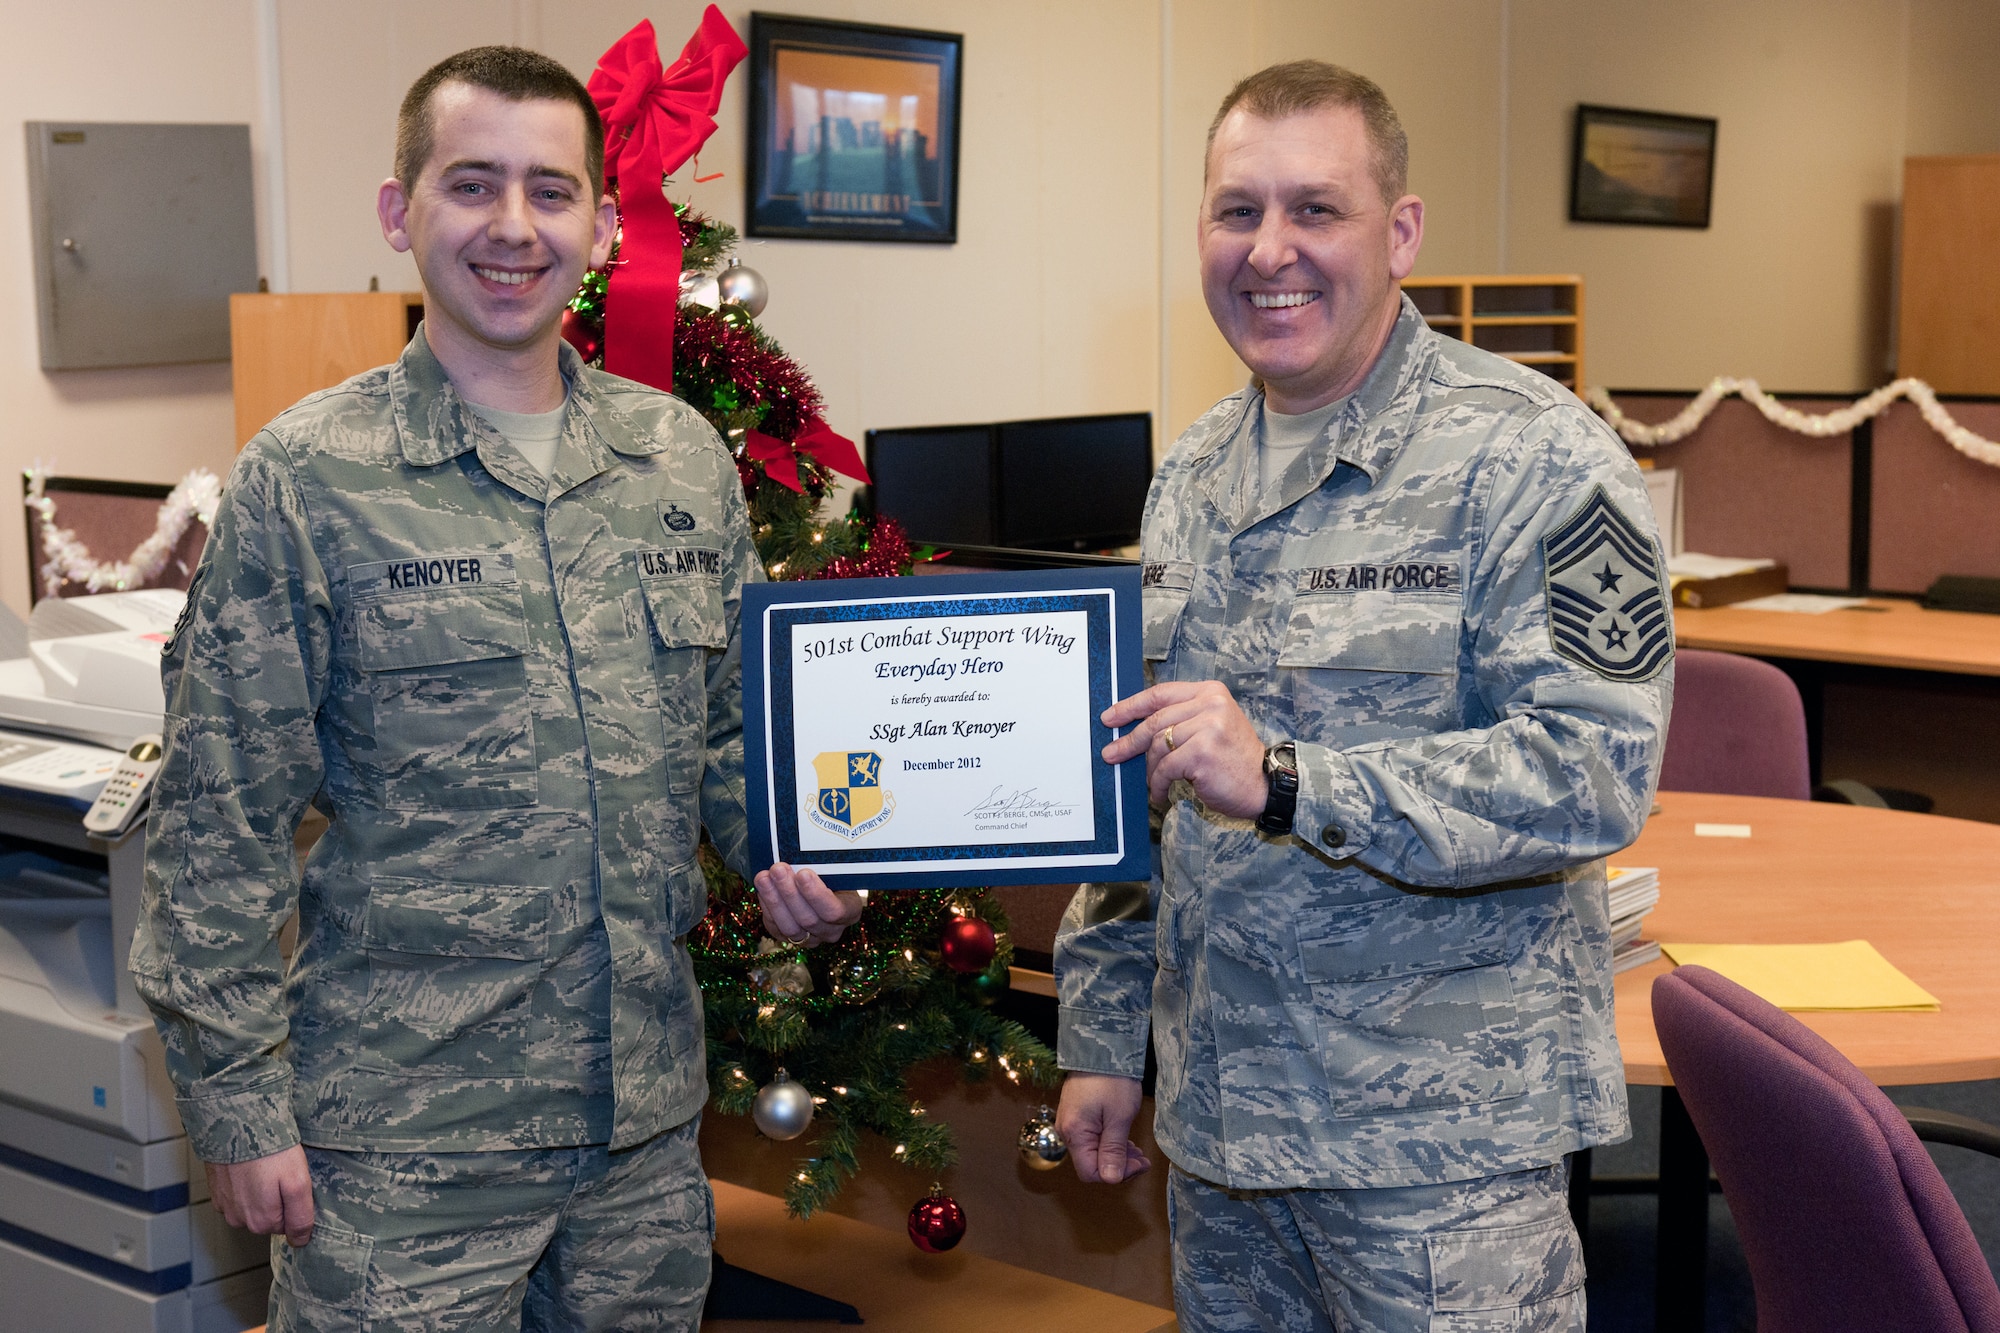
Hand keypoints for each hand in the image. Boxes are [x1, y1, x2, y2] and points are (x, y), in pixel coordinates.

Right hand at [205, 1145, 314, 1246]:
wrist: (236, 1126)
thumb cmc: (270, 1152)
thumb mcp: (297, 1183)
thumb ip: (300, 1217)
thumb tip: (300, 1241)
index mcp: (261, 1222)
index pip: (286, 1225)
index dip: (294, 1203)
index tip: (292, 1183)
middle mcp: (239, 1220)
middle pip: (269, 1216)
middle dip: (278, 1198)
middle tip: (280, 1172)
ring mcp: (225, 1205)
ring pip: (252, 1205)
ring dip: (260, 1190)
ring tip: (265, 1167)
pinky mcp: (217, 1190)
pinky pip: (237, 1193)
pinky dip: (245, 1182)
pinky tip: (250, 1166)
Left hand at [754, 863, 865, 944]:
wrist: (821, 885)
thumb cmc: (831, 873)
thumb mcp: (835, 869)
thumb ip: (823, 868)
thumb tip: (800, 855)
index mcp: (850, 912)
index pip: (835, 911)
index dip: (816, 895)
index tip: (803, 873)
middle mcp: (832, 930)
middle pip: (809, 919)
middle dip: (790, 892)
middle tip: (778, 869)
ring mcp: (811, 938)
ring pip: (789, 927)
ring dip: (774, 900)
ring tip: (763, 877)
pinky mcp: (790, 939)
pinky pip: (776, 927)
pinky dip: (767, 907)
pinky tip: (762, 888)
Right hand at [1057, 1073, 1151, 1183]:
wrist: (1101, 1048)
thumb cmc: (1112, 1079)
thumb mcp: (1120, 1116)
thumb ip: (1114, 1149)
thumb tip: (1111, 1179)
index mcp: (1075, 1134)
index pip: (1090, 1173)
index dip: (1116, 1175)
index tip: (1139, 1165)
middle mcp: (1068, 1132)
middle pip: (1091, 1164)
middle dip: (1119, 1166)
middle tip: (1143, 1159)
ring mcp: (1071, 1123)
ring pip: (1092, 1152)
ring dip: (1116, 1155)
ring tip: (1137, 1150)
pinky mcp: (1076, 1116)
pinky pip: (1091, 1139)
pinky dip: (1108, 1143)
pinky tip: (1124, 1140)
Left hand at [1101, 680, 1267, 814]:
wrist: (1266, 785)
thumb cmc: (1235, 761)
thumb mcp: (1212, 727)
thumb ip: (1182, 719)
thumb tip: (1136, 729)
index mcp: (1211, 692)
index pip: (1161, 694)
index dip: (1131, 706)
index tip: (1111, 717)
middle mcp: (1211, 704)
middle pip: (1155, 720)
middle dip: (1129, 740)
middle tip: (1111, 754)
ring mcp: (1208, 727)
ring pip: (1158, 745)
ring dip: (1151, 769)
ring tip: (1155, 783)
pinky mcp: (1202, 752)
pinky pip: (1166, 768)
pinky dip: (1159, 784)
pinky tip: (1161, 794)